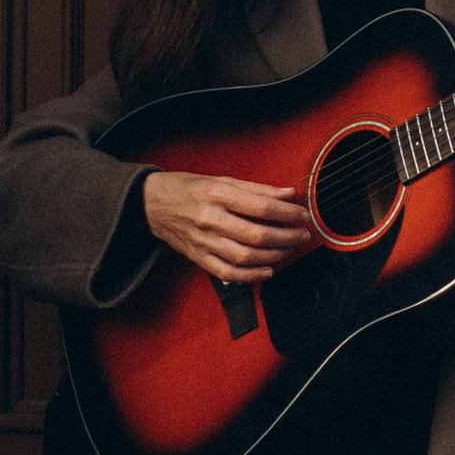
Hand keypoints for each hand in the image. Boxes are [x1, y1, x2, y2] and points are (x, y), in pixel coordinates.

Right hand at [142, 168, 313, 283]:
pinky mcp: (199, 258)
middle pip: (256, 235)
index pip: (261, 207)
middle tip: (302, 235)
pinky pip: (229, 272)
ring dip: (274, 255)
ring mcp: (203, 241)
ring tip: (288, 249)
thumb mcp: (221, 179)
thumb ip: (256, 189)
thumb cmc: (188, 189)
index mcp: (216, 194)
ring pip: (245, 256)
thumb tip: (288, 194)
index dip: (287, 213)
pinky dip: (252, 275)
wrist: (151, 205)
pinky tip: (268, 270)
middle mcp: (210, 219)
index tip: (303, 215)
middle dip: (286, 237)